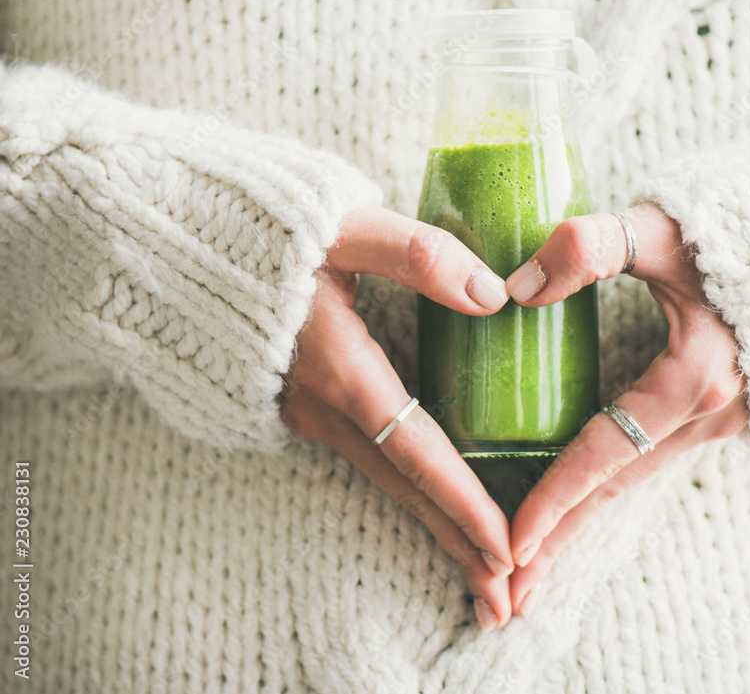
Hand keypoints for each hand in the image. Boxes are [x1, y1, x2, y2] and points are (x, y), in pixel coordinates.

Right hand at [280, 205, 515, 629]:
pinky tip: (429, 505)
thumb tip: (493, 295)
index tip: (504, 549)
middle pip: (403, 487)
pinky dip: (405, 492)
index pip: (417, 452)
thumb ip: (418, 255)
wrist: (166, 247)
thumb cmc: (258, 230)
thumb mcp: (342, 227)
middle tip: (503, 600)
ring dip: (433, 524)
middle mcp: (322, 406)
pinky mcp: (297, 403)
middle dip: (456, 542)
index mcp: (341, 368)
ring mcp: (304, 410)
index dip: (463, 502)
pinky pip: (364, 459)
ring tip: (476, 571)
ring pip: (383, 478)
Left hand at [504, 201, 749, 614]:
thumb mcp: (666, 226)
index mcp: (694, 377)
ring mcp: (729, 415)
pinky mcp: (733, 408)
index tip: (508, 544)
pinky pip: (660, 457)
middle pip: (618, 488)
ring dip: (588, 516)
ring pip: (639, 476)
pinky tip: (590, 495)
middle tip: (509, 592)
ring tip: (540, 556)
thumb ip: (588, 247)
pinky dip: (618, 484)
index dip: (553, 499)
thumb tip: (516, 288)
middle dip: (563, 539)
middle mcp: (714, 412)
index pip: (604, 454)